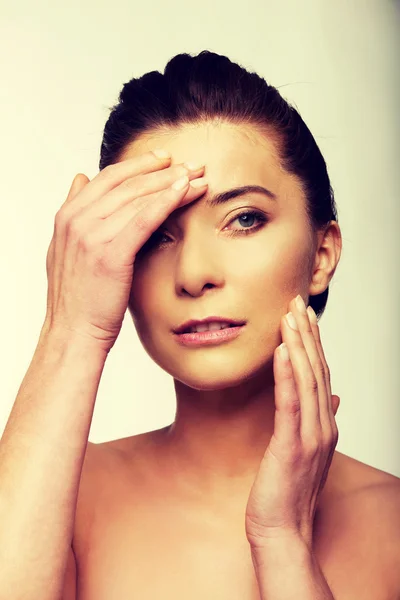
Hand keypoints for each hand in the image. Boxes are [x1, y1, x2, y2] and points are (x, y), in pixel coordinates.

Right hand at [43, 151, 207, 352]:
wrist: (73, 332)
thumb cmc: (79, 297)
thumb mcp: (67, 248)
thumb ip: (75, 212)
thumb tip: (80, 178)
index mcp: (68, 216)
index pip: (108, 178)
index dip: (139, 165)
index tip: (165, 160)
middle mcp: (77, 220)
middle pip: (127, 183)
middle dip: (162, 171)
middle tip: (192, 165)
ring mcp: (92, 236)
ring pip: (138, 198)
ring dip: (172, 183)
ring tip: (198, 177)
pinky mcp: (111, 253)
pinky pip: (144, 218)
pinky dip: (167, 201)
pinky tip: (186, 191)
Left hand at [245, 295, 339, 550]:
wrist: (281, 531)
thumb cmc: (287, 491)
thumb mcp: (306, 451)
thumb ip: (318, 420)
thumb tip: (333, 397)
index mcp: (324, 425)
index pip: (320, 375)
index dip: (312, 343)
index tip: (302, 315)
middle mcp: (322, 426)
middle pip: (317, 370)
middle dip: (307, 334)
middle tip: (297, 302)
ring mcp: (310, 436)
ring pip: (307, 381)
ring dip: (298, 345)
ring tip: (289, 315)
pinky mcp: (292, 446)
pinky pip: (290, 403)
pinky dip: (286, 374)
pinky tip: (280, 350)